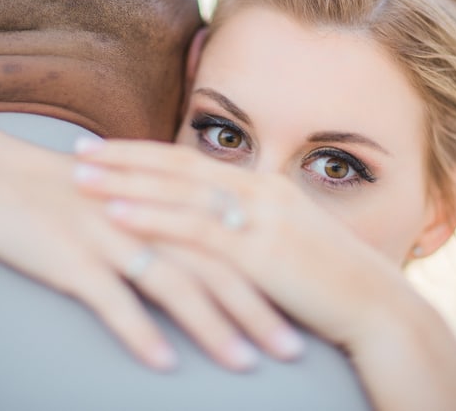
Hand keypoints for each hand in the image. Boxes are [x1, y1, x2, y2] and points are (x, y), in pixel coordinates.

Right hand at [0, 126, 301, 371]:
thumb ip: (174, 219)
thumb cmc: (73, 193)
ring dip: (212, 328)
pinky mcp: (75, 257)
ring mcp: (114, 236)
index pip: (231, 244)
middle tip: (293, 350)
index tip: (302, 311)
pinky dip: (140, 333)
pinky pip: (113, 302)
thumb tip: (213, 248)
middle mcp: (151, 216)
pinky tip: (164, 365)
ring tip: (244, 365)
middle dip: (258, 311)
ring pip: (174, 286)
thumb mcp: (131, 198)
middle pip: (216, 267)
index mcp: (169, 201)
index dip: (269, 279)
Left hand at [76, 139, 455, 409]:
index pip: (194, 162)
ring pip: (180, 191)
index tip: (107, 150)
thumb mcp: (288, 245)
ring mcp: (260, 218)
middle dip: (125, 158)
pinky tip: (117, 214)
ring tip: (80, 176)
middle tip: (78, 149)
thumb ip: (252, 234)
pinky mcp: (260, 251)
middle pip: (179, 167)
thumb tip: (216, 236)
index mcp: (264, 187)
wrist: (377, 308)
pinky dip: (154, 218)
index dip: (146, 155)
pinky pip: (197, 230)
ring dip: (127, 182)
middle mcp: (259, 191)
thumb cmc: (331, 282)